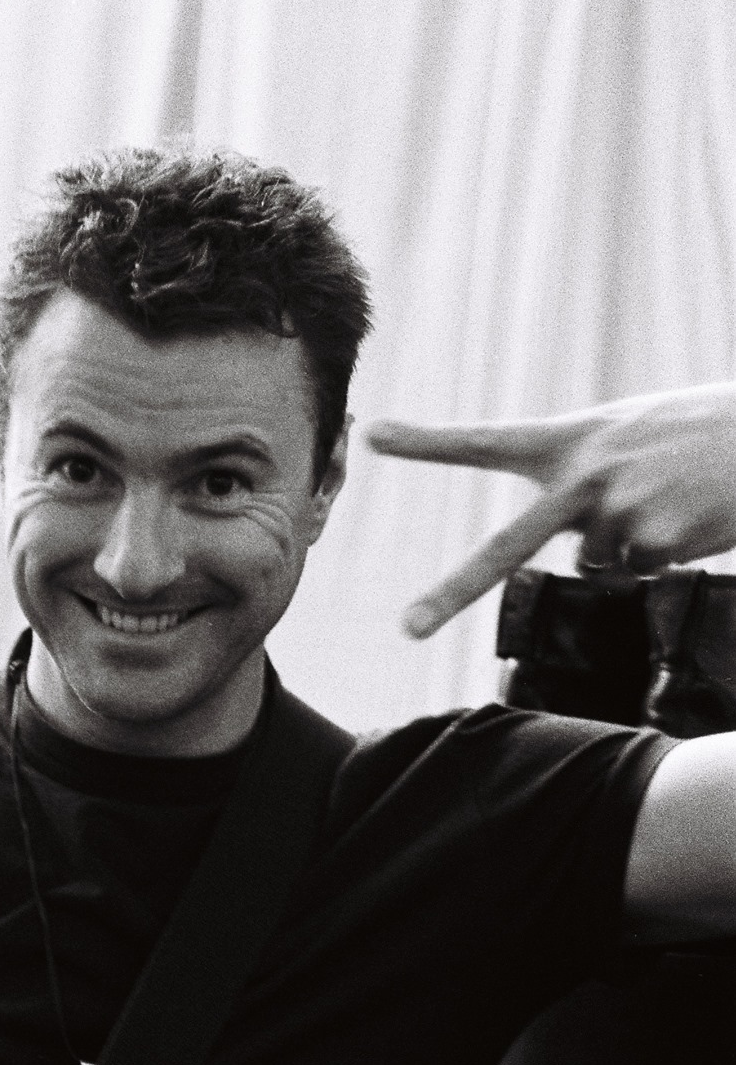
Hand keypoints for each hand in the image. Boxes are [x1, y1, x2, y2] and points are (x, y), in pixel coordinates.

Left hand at [366, 382, 735, 636]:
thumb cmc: (694, 433)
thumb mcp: (628, 435)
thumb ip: (584, 479)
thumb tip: (582, 559)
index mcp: (569, 442)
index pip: (486, 442)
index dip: (427, 442)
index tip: (370, 436)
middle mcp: (583, 477)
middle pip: (505, 548)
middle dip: (452, 593)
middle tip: (405, 630)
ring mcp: (616, 511)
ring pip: (596, 567)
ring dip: (630, 546)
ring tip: (670, 498)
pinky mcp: (653, 540)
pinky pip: (636, 572)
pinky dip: (662, 554)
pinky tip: (688, 516)